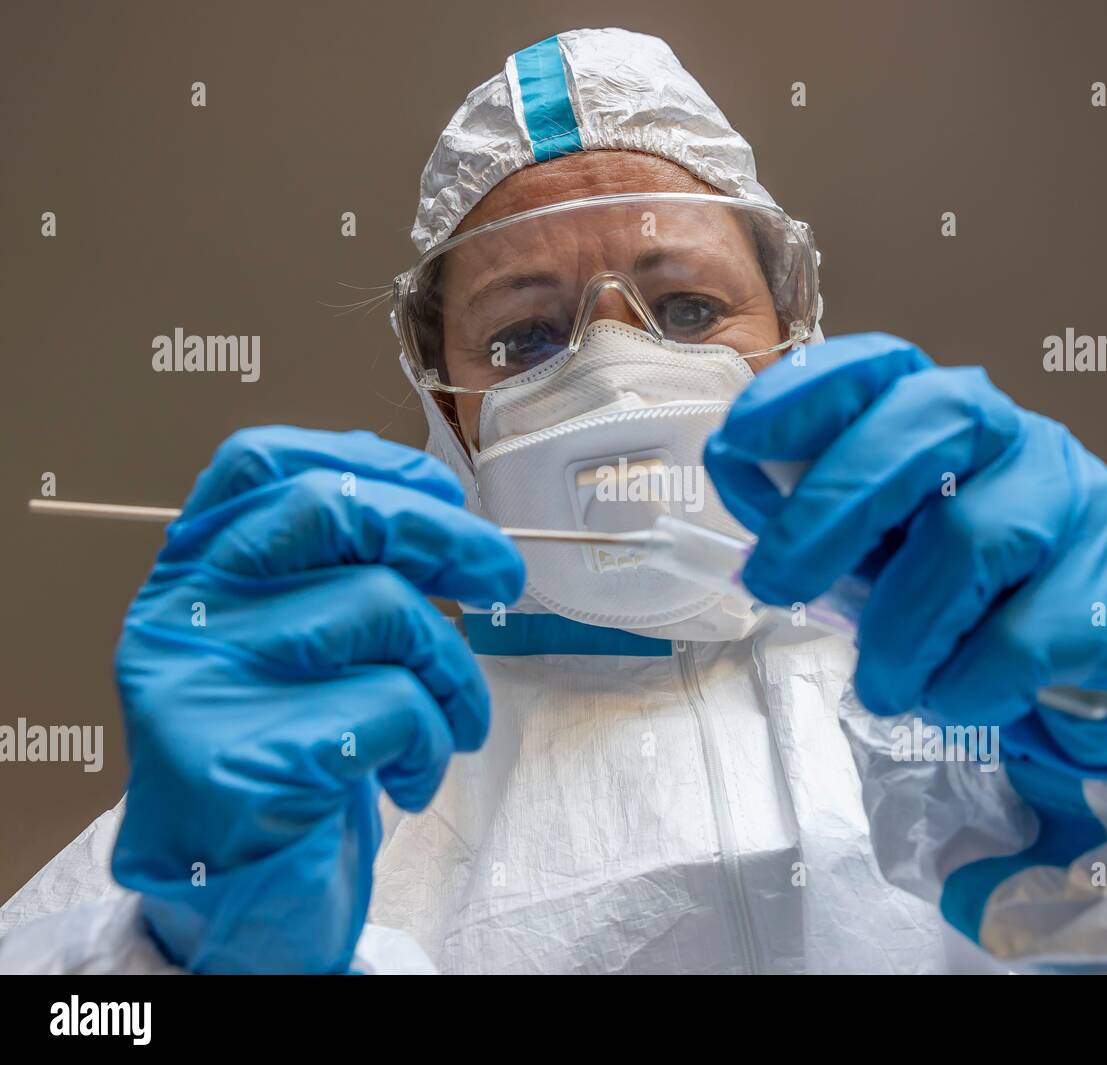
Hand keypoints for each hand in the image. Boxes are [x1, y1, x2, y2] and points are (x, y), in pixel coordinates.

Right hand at [110, 427, 522, 972]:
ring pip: (385, 610)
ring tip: (455, 720)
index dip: (365, 460)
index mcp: (188, 573)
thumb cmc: (285, 751)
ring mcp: (204, 685)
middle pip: (333, 513)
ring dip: (453, 670)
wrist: (234, 891)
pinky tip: (412, 776)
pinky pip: (396, 706)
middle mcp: (180, 613)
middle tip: (503, 576)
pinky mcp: (246, 761)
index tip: (440, 491)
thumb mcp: (294, 646)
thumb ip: (336, 573)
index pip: (260, 463)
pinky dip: (434, 739)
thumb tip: (444, 511)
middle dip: (446, 534)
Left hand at [705, 334, 1106, 777]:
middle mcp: (1021, 438)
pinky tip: (957, 697)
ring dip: (899, 631)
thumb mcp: (894, 546)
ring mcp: (1086, 503)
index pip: (882, 367)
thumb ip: (829, 516)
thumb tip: (741, 487)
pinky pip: (1022, 638)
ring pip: (971, 539)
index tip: (737, 444)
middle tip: (774, 583)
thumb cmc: (981, 595)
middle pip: (929, 426)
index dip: (804, 394)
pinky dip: (965, 684)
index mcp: (950, 417)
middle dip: (830, 507)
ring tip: (883, 685)